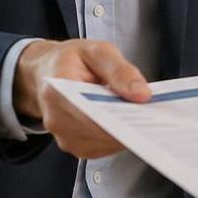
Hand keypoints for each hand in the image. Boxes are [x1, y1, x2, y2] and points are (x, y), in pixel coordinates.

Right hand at [14, 39, 149, 158]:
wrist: (46, 72)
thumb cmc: (70, 60)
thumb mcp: (96, 51)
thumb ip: (120, 70)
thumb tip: (141, 94)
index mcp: (57, 89)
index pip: (91, 113)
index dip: (119, 119)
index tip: (144, 117)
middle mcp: (56, 119)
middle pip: (100, 132)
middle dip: (128, 124)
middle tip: (151, 113)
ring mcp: (64, 136)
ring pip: (104, 143)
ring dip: (125, 131)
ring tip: (139, 114)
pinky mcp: (75, 146)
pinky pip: (102, 147)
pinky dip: (117, 136)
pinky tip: (125, 121)